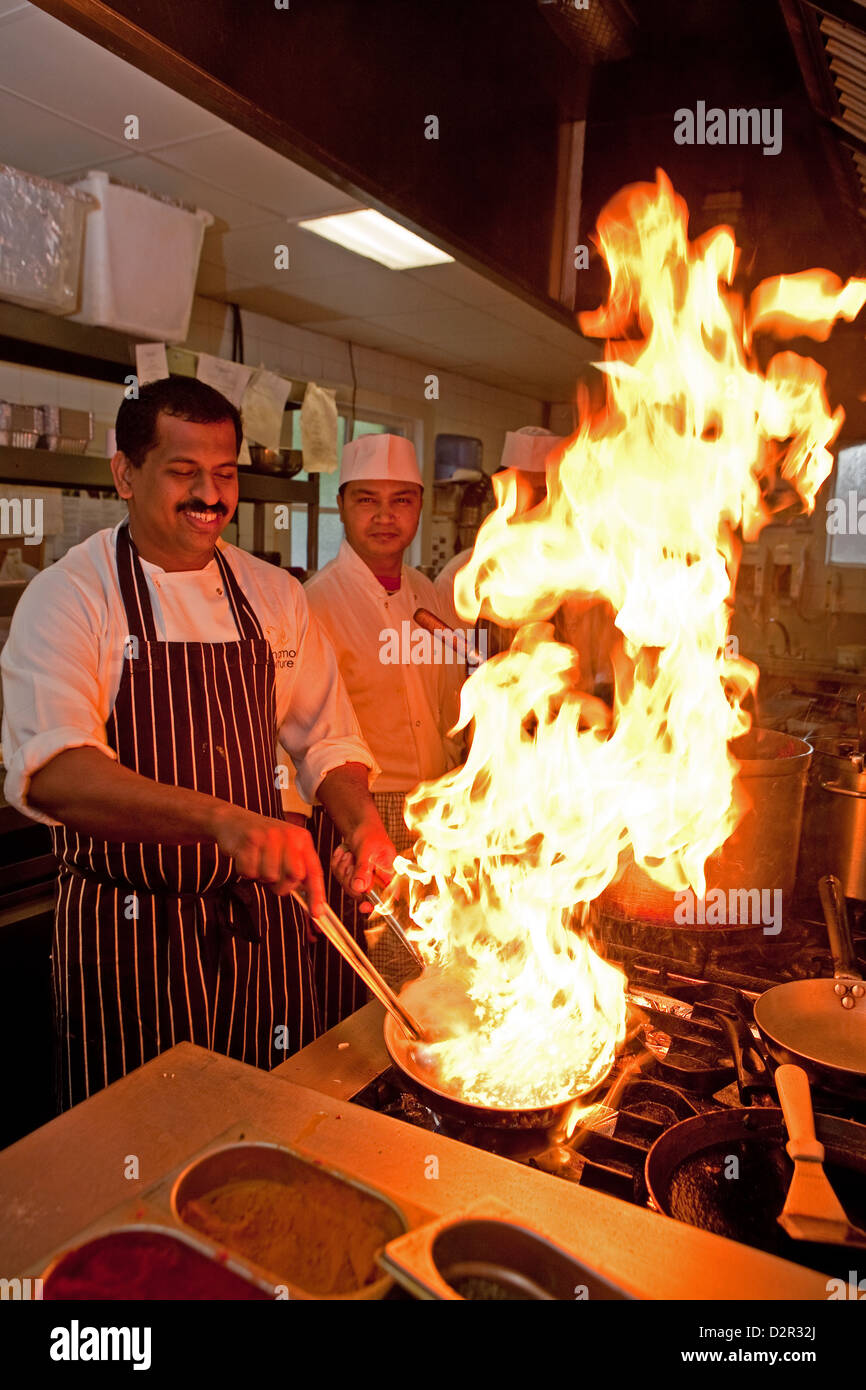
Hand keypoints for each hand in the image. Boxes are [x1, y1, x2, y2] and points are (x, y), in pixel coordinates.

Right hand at [214, 805, 326, 919]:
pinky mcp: (249, 840)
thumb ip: (298, 869)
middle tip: (272, 876)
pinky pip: (249, 872)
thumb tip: (311, 902)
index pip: (314, 871)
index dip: (316, 894)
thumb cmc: (263, 841)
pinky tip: (245, 857)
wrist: (234, 821)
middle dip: (281, 885)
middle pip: (293, 877)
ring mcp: (268, 837)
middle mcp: (288, 835)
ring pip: (270, 877)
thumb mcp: (286, 848)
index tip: (316, 914)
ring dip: (261, 876)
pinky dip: (245, 871)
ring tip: (258, 861)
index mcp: (302, 839)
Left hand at [331, 822, 395, 913]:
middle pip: (360, 894)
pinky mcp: (350, 875)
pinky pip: (338, 877)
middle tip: (352, 859)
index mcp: (388, 876)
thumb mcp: (368, 850)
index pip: (385, 898)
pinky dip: (337, 863)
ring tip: (349, 853)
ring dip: (343, 868)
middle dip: (351, 877)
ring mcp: (362, 879)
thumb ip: (364, 869)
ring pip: (347, 886)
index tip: (364, 907)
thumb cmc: (370, 834)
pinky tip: (344, 853)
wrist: (360, 825)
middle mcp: (375, 881)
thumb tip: (360, 888)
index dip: (376, 906)